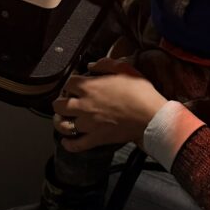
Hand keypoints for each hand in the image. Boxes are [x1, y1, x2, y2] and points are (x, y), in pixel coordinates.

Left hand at [53, 58, 167, 151]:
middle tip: (66, 102)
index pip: (68, 83)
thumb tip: (91, 65)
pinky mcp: (95, 139)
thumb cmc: (140, 92)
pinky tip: (66, 141)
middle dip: (60, 102)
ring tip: (63, 120)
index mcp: (89, 87)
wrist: (151, 116)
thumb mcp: (125, 69)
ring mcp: (88, 124)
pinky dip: (68, 144)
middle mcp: (83, 105)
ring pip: (62, 125)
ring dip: (60, 122)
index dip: (70, 84)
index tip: (74, 86)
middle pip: (58, 105)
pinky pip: (75, 145)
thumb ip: (106, 64)